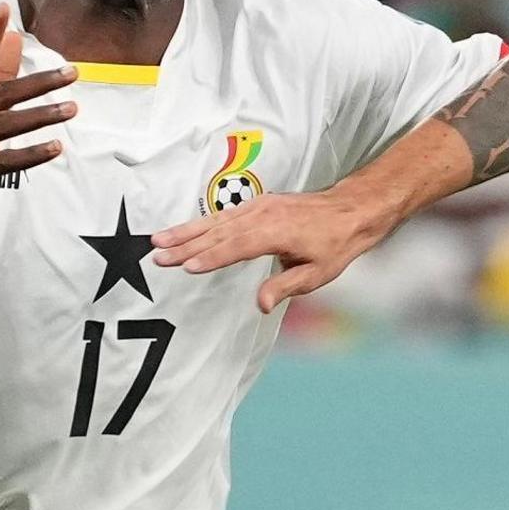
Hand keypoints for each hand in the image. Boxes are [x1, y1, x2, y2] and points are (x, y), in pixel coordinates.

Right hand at [0, 5, 73, 231]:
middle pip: (2, 93)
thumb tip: (14, 37)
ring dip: (42, 116)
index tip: (4, 9)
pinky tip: (56, 147)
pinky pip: (3, 161)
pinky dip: (31, 154)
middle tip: (72, 74)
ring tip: (72, 109)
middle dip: (40, 82)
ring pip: (6, 125)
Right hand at [152, 186, 392, 313]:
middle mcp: (263, 215)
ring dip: (186, 231)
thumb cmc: (335, 244)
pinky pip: (224, 214)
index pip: (236, 247)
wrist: (350, 210)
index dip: (211, 258)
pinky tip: (184, 231)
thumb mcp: (316, 273)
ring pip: (216, 221)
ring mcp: (259, 206)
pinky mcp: (258, 204)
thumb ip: (285, 286)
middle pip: (218, 232)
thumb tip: (260, 305)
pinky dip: (202, 222)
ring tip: (159, 241)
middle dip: (186, 245)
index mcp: (276, 233)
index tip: (186, 267)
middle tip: (158, 256)